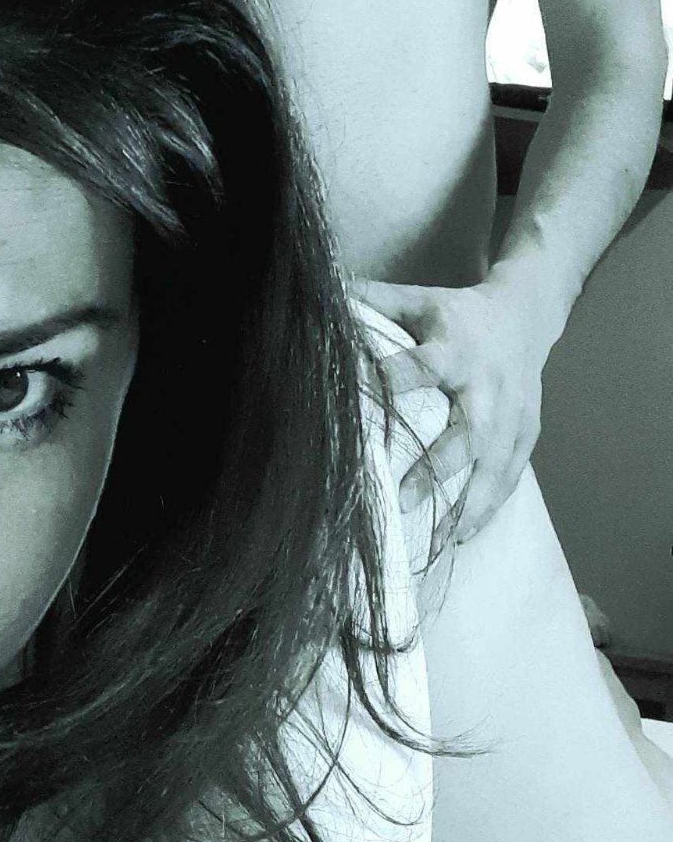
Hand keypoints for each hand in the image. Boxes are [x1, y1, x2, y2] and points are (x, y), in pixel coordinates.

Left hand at [356, 271, 554, 540]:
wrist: (524, 316)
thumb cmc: (454, 314)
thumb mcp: (416, 300)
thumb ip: (370, 303)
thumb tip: (315, 298)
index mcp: (455, 347)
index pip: (424, 366)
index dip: (397, 380)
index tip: (365, 401)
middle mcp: (487, 385)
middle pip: (466, 432)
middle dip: (435, 470)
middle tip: (399, 502)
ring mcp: (513, 415)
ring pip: (492, 466)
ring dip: (465, 506)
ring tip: (435, 543)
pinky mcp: (527, 434)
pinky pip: (509, 477)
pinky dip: (487, 508)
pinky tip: (459, 537)